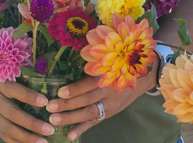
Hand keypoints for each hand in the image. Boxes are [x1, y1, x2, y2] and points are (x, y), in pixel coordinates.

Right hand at [0, 54, 55, 142]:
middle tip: (49, 129)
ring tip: (43, 142)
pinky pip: (1, 134)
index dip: (29, 97)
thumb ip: (13, 68)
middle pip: (12, 114)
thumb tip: (38, 69)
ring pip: (8, 128)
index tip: (45, 101)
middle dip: (32, 124)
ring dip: (26, 138)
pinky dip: (15, 142)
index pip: (14, 90)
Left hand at [45, 59, 159, 140]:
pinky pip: (95, 123)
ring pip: (89, 114)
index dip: (75, 89)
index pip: (90, 85)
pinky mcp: (109, 114)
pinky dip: (82, 129)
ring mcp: (110, 105)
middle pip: (87, 101)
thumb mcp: (111, 60)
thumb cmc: (121, 64)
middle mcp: (109, 92)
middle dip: (68, 105)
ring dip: (71, 118)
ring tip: (54, 120)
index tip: (59, 92)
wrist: (142, 77)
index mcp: (108, 76)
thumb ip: (95, 62)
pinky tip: (70, 135)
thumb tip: (72, 57)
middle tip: (50, 107)